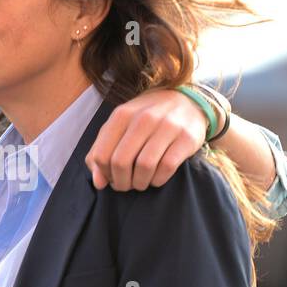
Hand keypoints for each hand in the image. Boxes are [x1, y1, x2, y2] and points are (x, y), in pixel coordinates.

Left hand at [85, 88, 206, 190]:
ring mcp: (167, 126)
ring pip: (144, 166)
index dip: (105, 174)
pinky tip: (156, 178)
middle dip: (121, 182)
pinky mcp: (186, 138)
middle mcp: (144, 118)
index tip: (112, 178)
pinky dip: (158, 179)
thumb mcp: (120, 127)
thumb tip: (99, 183)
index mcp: (122, 115)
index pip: (102, 155)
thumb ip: (102, 151)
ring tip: (141, 182)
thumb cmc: (146, 119)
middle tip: (127, 185)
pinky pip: (167, 167)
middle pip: (121, 162)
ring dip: (140, 182)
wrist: (187, 101)